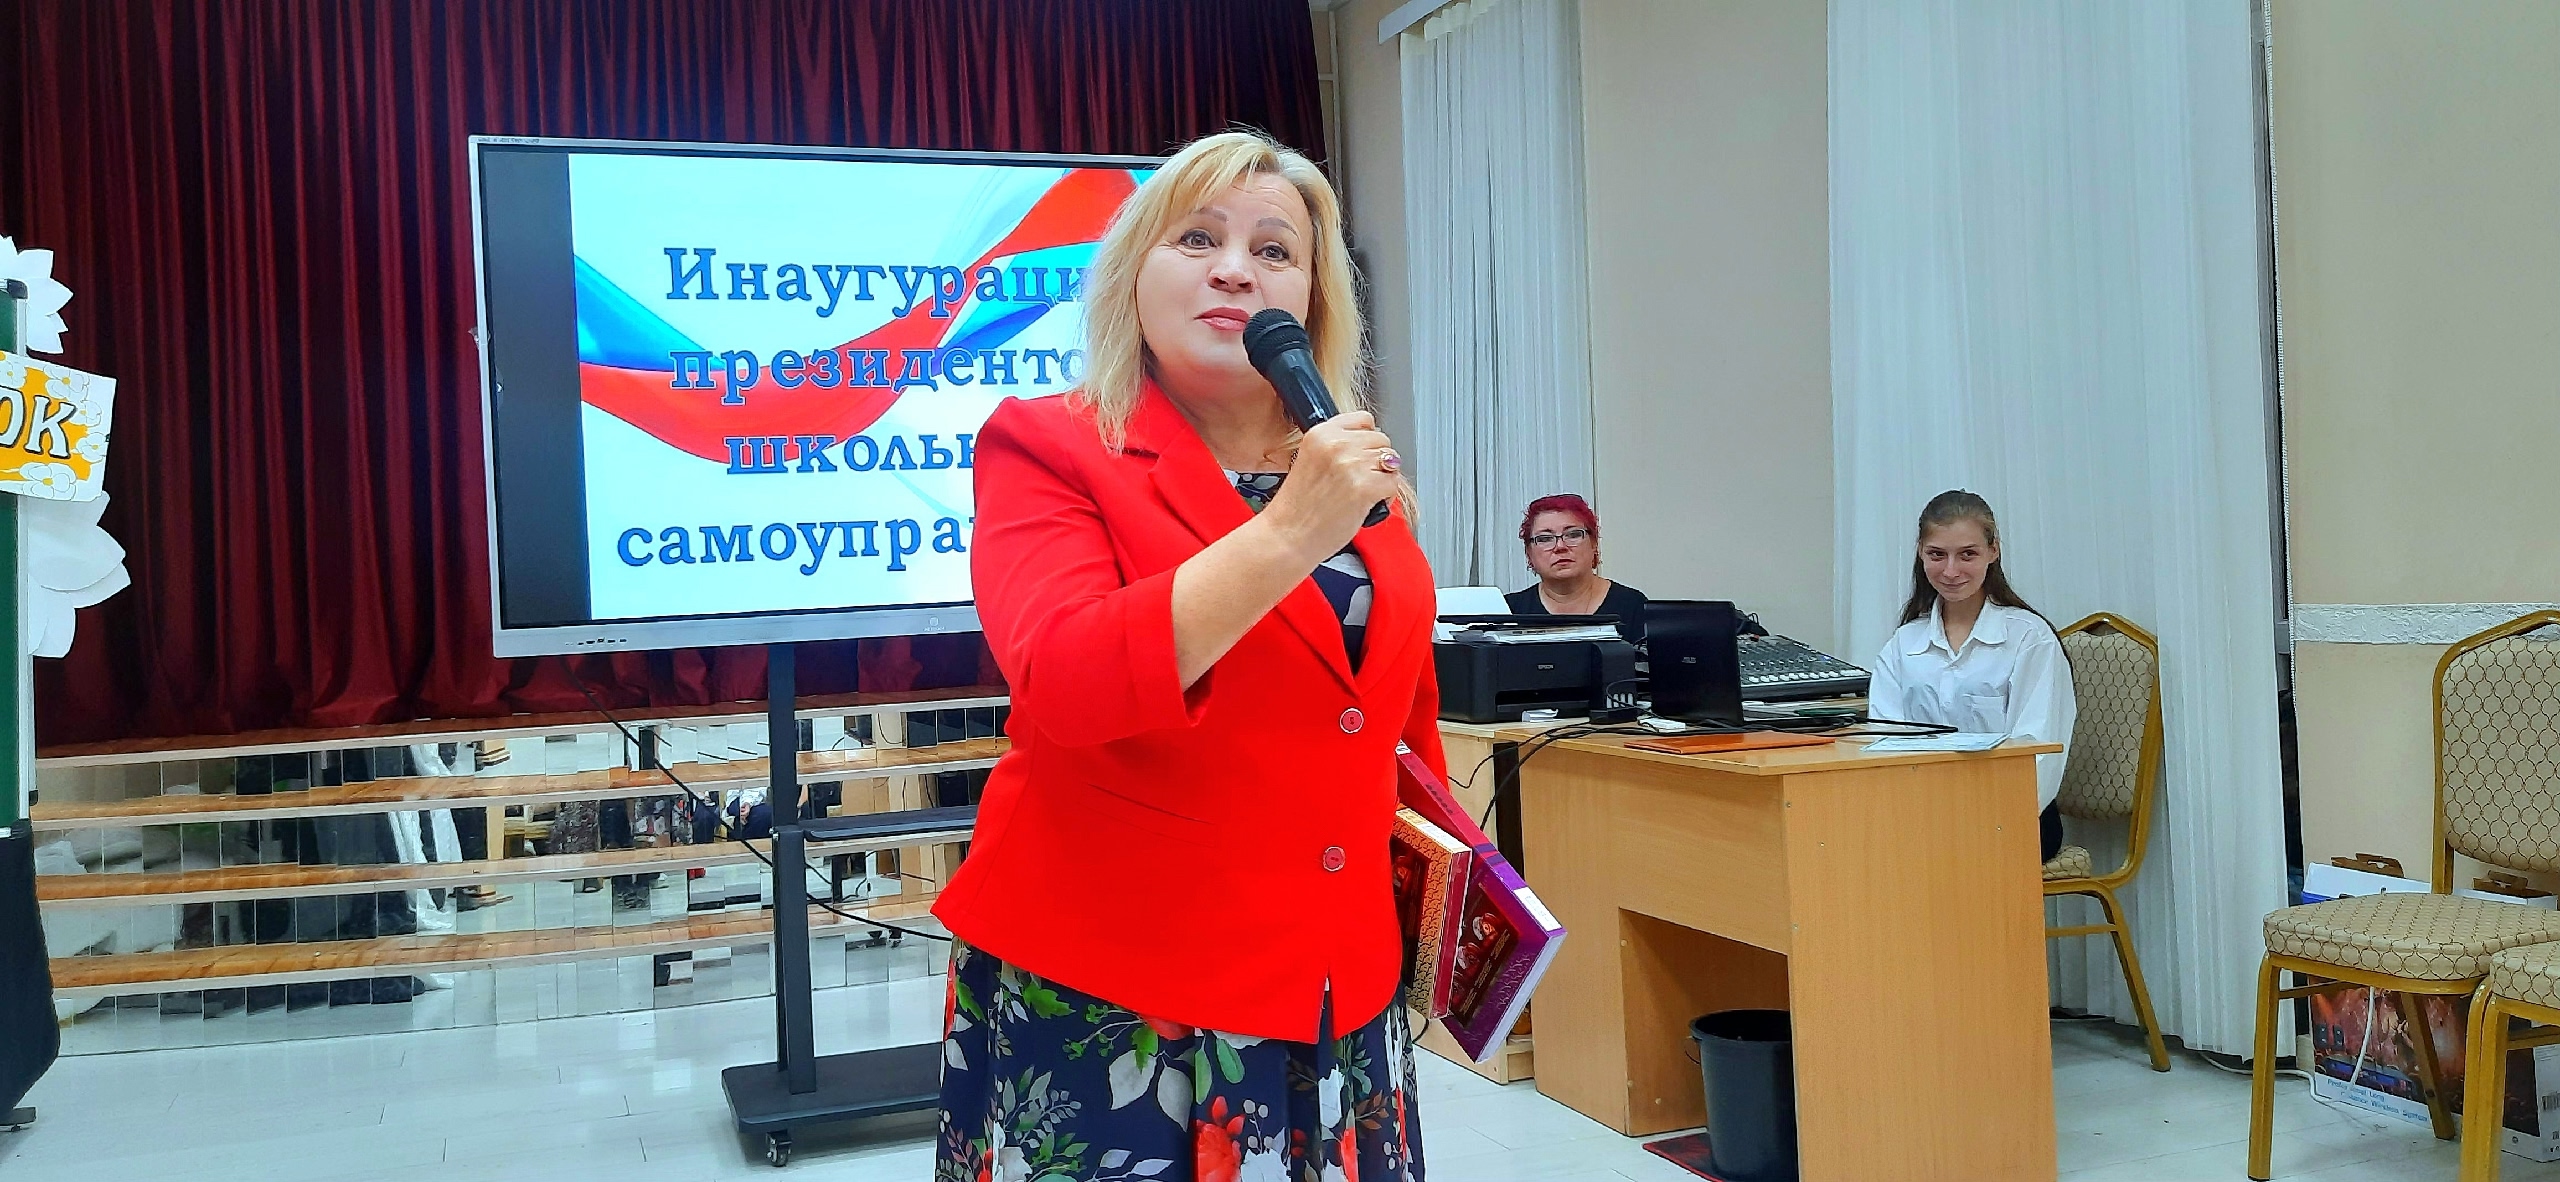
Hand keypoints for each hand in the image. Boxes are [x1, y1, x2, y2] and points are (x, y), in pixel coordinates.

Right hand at [1263, 411, 1399, 561]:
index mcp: (1320, 433)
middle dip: (1377, 461)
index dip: (1367, 439)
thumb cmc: (1296, 509)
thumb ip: (1337, 448)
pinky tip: (1368, 504)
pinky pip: (1393, 483)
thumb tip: (1368, 446)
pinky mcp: (1364, 487)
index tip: (1362, 454)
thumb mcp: (1310, 460)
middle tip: (1361, 480)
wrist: (1287, 536)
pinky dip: (1386, 496)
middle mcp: (1336, 444)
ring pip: (1391, 460)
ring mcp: (1351, 464)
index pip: (1364, 419)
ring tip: (1364, 493)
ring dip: (1383, 478)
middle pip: (1381, 440)